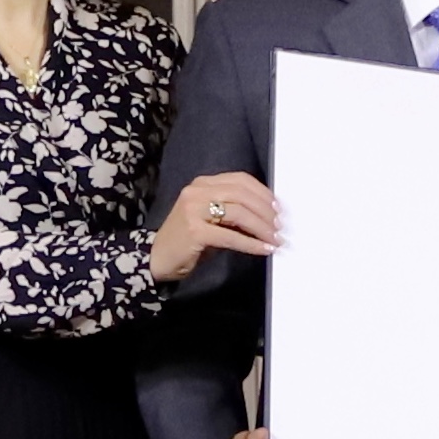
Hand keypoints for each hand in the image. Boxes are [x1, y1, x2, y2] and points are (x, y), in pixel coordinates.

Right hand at [149, 172, 281, 279]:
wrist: (157, 258)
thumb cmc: (188, 240)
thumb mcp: (212, 219)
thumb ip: (234, 212)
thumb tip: (268, 215)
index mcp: (203, 184)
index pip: (240, 180)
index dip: (263, 193)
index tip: (279, 207)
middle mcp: (197, 191)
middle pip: (242, 194)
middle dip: (266, 210)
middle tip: (281, 226)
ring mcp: (194, 209)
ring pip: (238, 212)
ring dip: (262, 227)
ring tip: (276, 238)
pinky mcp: (194, 230)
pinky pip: (230, 235)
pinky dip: (251, 243)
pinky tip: (264, 249)